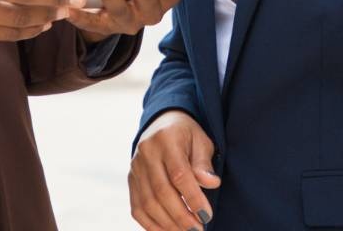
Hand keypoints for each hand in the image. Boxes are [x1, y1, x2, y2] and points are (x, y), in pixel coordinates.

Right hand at [129, 109, 219, 230]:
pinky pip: (137, 208)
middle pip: (161, 192)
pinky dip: (151, 224)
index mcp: (166, 139)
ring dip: (168, 223)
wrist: (161, 123)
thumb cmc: (187, 134)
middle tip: (198, 229)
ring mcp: (135, 168)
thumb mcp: (201, 140)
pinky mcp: (131, 180)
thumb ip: (204, 163)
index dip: (193, 197)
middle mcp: (146, 153)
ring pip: (148, 203)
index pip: (178, 174)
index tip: (206, 215)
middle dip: (181, 216)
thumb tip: (212, 184)